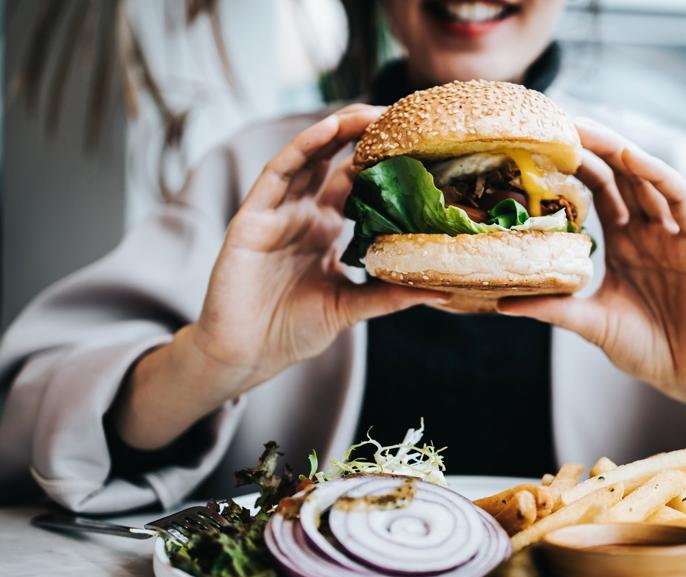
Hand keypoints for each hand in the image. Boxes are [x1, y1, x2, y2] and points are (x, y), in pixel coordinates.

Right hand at [192, 104, 446, 392]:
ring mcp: (277, 214)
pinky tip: (328, 130)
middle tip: (401, 116)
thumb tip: (441, 291)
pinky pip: (277, 173)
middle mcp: (302, 216)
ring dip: (337, 131)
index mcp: (325, 232)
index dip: (383, 162)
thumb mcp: (350, 309)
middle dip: (365, 137)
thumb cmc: (291, 332)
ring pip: (309, 157)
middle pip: (336, 163)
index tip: (419, 144)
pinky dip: (302, 148)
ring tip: (370, 111)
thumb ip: (389, 296)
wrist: (244, 357)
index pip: (357, 185)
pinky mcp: (252, 219)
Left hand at [499, 118, 685, 417]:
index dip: (574, 166)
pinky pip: (680, 197)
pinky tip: (631, 156)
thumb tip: (501, 301)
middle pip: (619, 174)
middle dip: (591, 146)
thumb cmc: (646, 347)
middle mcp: (647, 230)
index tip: (541, 146)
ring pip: (646, 176)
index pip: (598, 191)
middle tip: (557, 122)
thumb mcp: (590, 323)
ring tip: (586, 128)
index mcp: (623, 242)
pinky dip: (657, 174)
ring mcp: (673, 232)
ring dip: (618, 149)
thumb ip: (553, 308)